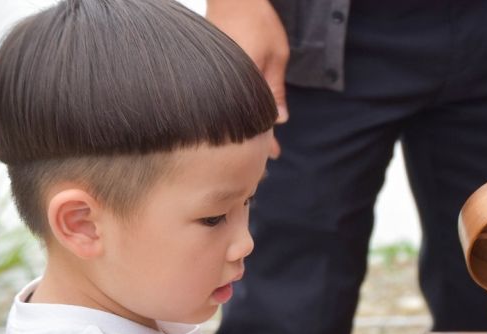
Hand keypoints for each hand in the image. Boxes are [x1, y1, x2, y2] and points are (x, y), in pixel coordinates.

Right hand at [205, 0, 288, 156]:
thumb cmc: (257, 20)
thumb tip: (280, 120)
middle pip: (236, 122)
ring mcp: (212, 80)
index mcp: (241, 84)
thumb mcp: (276, 56)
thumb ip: (275, 89)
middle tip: (263, 160)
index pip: (253, 121)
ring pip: (226, 111)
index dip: (265, 141)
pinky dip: (230, 108)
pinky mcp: (206, 72)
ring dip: (239, 127)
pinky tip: (237, 116)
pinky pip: (220, 98)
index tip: (273, 155)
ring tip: (250, 144)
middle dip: (249, 141)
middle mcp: (222, 85)